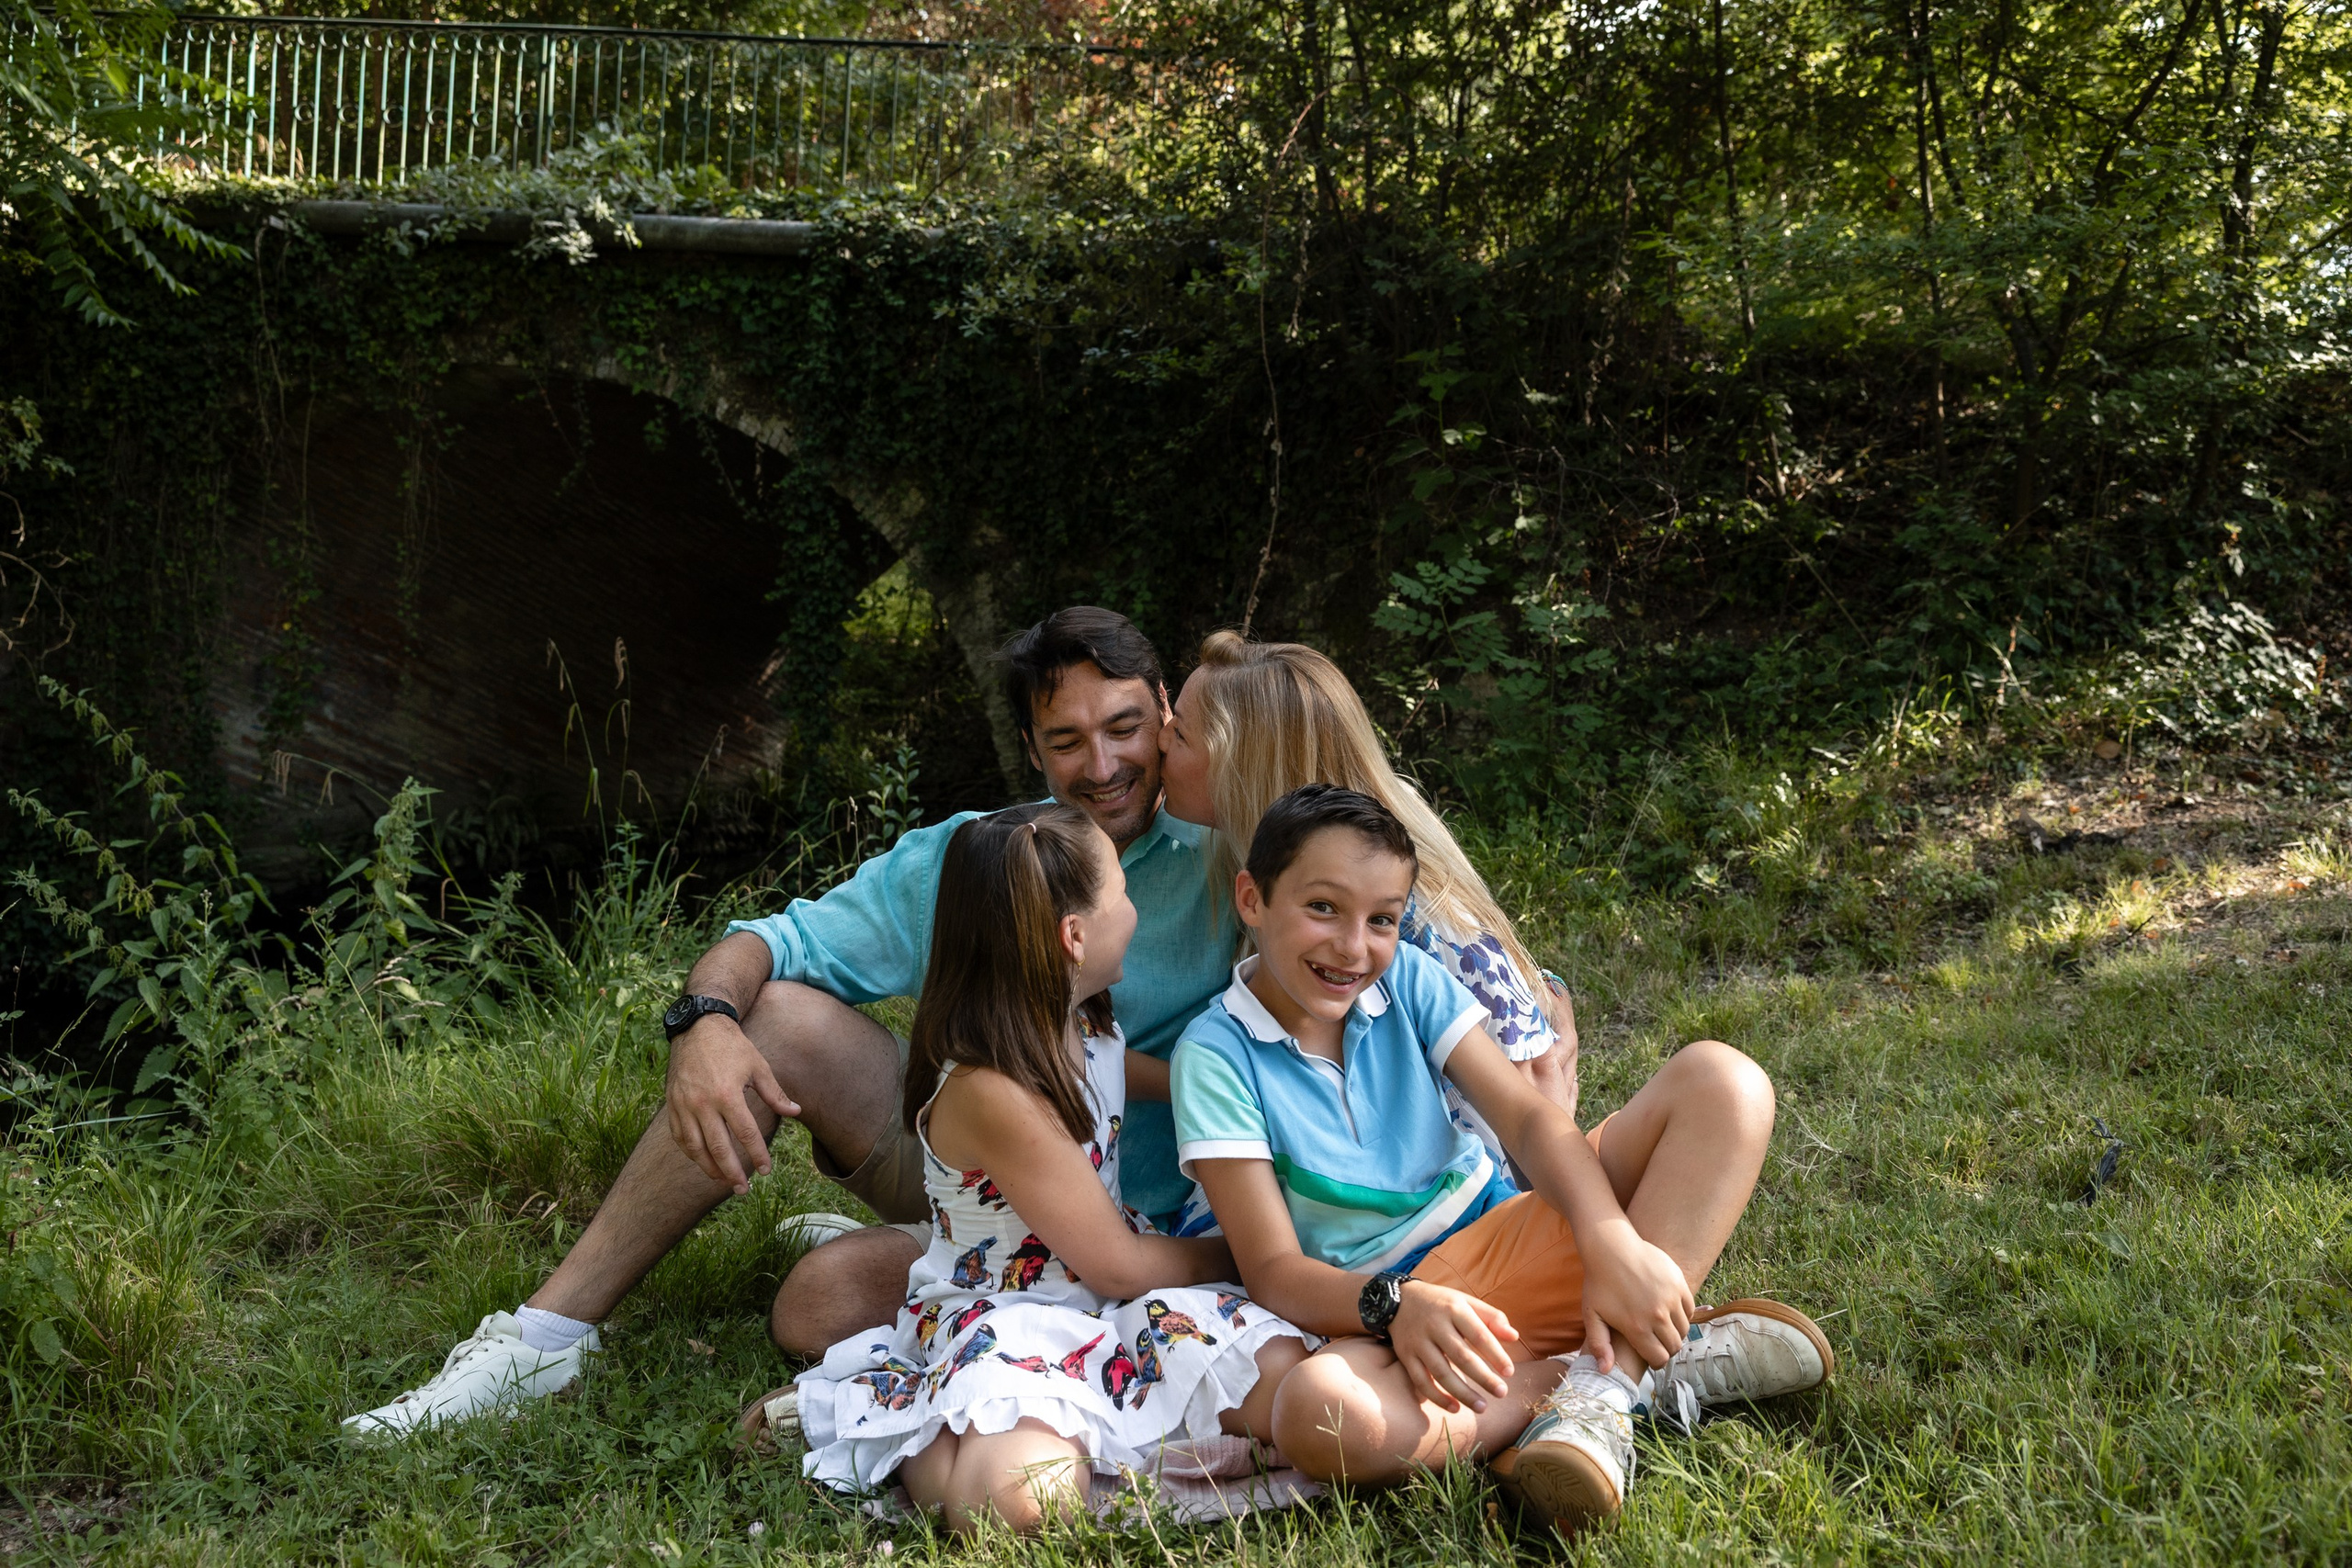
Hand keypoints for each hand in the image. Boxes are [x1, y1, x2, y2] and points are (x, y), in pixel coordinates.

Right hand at [665, 1015, 797, 1193]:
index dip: (756, 1154)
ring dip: (710, 1168)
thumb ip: (775, 1093)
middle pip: (718, 1147)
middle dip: (732, 1172)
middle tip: (744, 1189)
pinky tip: (703, 1163)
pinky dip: (691, 1154)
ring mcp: (684, 1106)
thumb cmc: (732, 1047)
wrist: (697, 1029)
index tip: (766, 1170)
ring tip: (725, 1181)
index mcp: (727, 1094)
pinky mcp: (672, 1105)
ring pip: (695, 1148)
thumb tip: (796, 1112)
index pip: (745, 1133)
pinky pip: (680, 1138)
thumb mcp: (758, 1066)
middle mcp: (703, 1104)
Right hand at [1389, 1279, 1519, 1413]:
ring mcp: (1418, 1342)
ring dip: (1463, 1393)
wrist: (1398, 1300)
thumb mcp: (1465, 1301)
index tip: (1510, 1372)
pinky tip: (1455, 1408)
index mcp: (1453, 1309)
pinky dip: (1437, 1397)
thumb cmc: (1441, 1303)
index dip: (1495, 1354)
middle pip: (1461, 1356)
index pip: (1478, 1334)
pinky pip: (1421, 1381)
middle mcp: (1434, 1325)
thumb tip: (1514, 1336)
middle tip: (1502, 1393)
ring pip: (1441, 1372)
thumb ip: (1491, 1317)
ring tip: (1483, 1407)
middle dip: (1483, 1377)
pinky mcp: (1405, 1355)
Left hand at [1578, 1221, 1693, 1373]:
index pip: (1659, 1358)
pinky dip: (1683, 1314)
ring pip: (1684, 1329)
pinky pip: (1689, 1309)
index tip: (1653, 1358)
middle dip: (1667, 1349)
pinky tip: (1670, 1311)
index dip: (1656, 1361)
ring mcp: (1670, 1298)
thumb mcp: (1592, 1315)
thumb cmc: (1598, 1282)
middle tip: (1659, 1344)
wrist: (1611, 1247)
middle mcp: (1657, 1315)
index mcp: (1636, 1327)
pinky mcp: (1679, 1283)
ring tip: (1664, 1328)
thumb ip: (1599, 1345)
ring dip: (1676, 1332)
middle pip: (1674, 1346)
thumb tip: (1605, 1371)